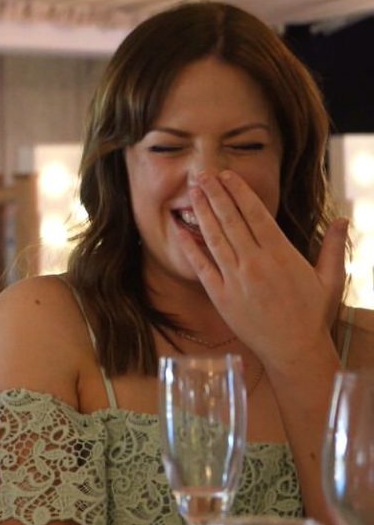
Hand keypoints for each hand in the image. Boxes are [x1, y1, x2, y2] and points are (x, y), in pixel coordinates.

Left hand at [178, 170, 346, 364]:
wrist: (293, 349)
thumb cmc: (313, 315)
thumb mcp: (330, 278)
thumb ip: (332, 246)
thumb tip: (343, 218)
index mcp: (281, 254)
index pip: (256, 214)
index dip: (239, 192)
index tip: (227, 176)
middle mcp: (255, 262)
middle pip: (231, 220)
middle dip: (215, 195)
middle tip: (202, 175)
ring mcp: (235, 279)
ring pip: (215, 238)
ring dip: (201, 213)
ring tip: (191, 192)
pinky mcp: (220, 296)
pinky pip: (201, 267)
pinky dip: (190, 247)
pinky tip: (180, 231)